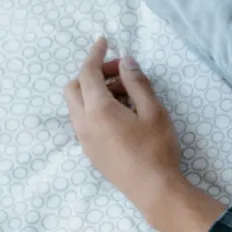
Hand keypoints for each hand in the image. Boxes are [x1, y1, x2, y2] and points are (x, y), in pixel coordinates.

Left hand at [63, 37, 188, 221]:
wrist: (153, 189)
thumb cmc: (157, 149)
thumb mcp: (154, 111)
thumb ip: (138, 83)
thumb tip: (126, 63)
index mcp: (98, 110)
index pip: (88, 72)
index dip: (95, 54)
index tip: (103, 42)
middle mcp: (84, 123)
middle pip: (74, 87)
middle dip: (92, 73)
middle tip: (119, 74)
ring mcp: (84, 139)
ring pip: (77, 105)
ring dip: (94, 92)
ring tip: (125, 95)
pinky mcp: (90, 151)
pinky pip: (83, 121)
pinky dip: (94, 108)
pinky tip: (120, 114)